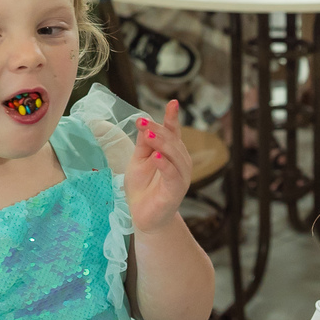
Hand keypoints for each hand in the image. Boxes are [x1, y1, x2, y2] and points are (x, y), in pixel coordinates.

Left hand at [123, 100, 192, 233]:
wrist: (143, 216)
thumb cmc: (142, 188)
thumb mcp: (138, 161)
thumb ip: (144, 144)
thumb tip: (144, 124)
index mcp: (172, 153)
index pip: (173, 132)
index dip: (172, 118)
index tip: (173, 103)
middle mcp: (180, 162)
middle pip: (173, 141)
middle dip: (159, 129)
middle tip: (144, 122)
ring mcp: (181, 176)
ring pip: (175, 155)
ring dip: (162, 144)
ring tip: (150, 134)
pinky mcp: (176, 191)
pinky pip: (173, 175)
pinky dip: (165, 165)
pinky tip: (157, 157)